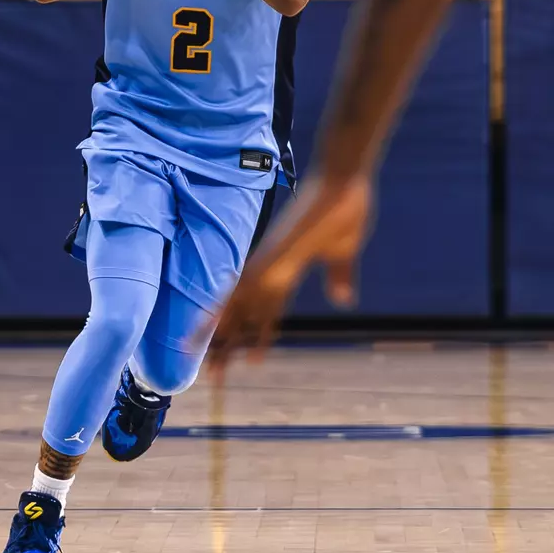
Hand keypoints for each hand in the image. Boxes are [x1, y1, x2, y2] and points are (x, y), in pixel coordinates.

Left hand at [207, 172, 373, 368]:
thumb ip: (340, 275)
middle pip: (244, 311)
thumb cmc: (347, 208)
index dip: (254, 335)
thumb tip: (343, 299)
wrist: (345, 178)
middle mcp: (272, 265)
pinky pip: (249, 284)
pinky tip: (217, 323)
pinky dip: (232, 305)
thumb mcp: (344, 252)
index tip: (244, 359)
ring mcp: (271, 259)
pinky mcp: (275, 252)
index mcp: (287, 267)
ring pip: (238, 303)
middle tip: (211, 374)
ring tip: (206, 361)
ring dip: (222, 333)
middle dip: (229, 343)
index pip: (266, 309)